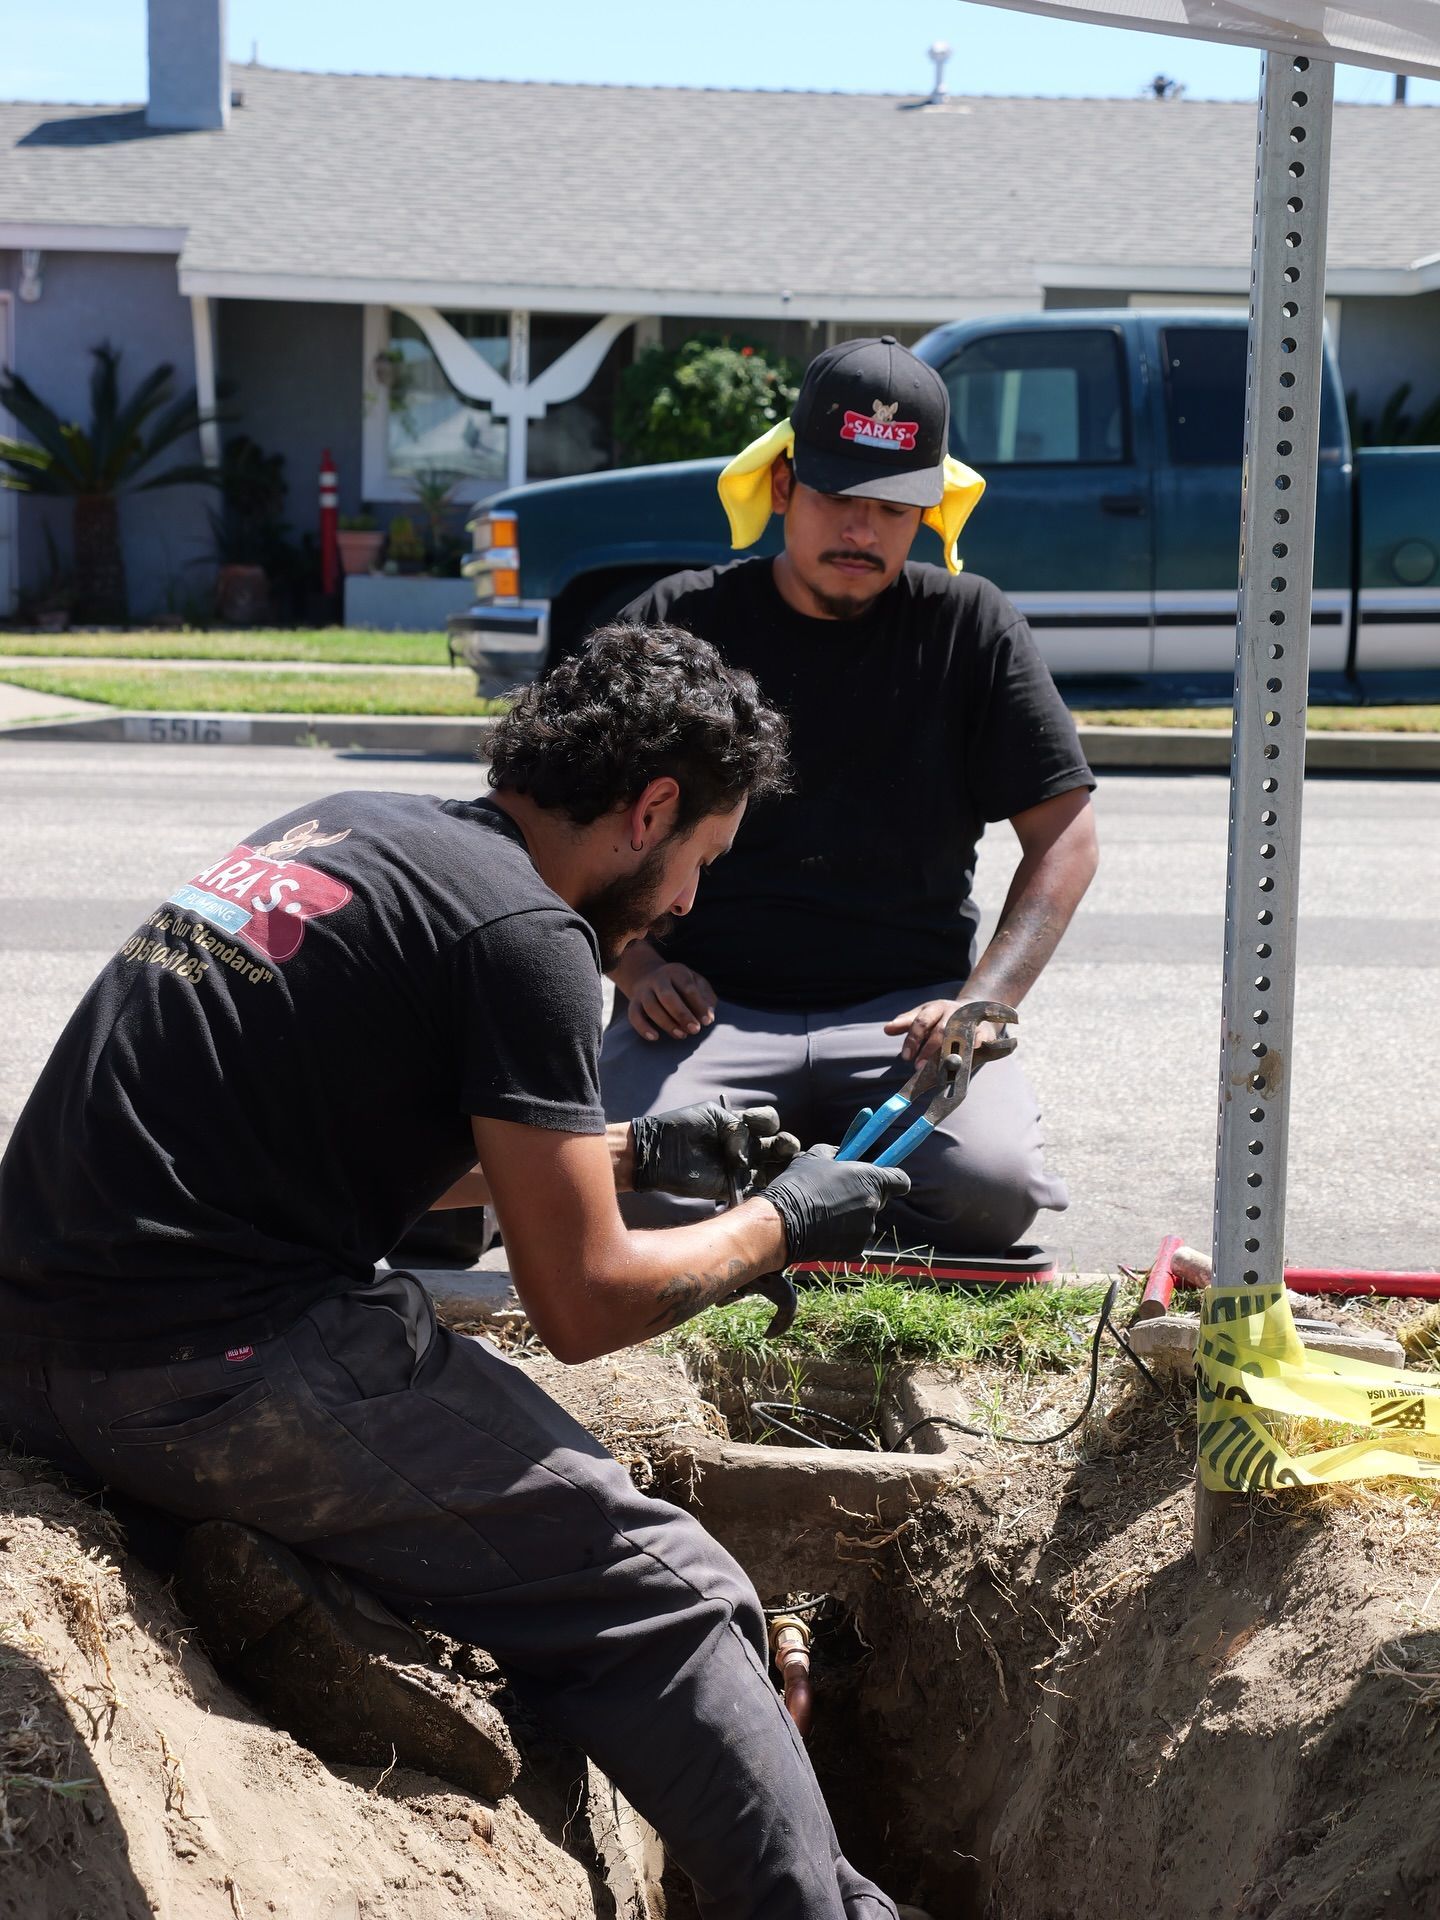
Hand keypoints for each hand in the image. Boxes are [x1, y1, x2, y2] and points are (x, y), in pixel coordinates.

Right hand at [626, 961, 716, 1042]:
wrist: (649, 975)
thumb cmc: (680, 985)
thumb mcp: (696, 983)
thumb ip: (706, 997)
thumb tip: (708, 1016)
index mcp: (676, 971)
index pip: (688, 987)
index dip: (699, 1005)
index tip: (707, 1021)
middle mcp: (657, 979)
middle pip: (667, 996)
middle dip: (682, 1015)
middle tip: (695, 1030)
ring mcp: (643, 991)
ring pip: (651, 1007)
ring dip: (667, 1024)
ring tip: (681, 1035)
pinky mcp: (634, 1003)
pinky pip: (634, 1016)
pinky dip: (643, 1028)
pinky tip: (655, 1037)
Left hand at [631, 1102, 800, 1202]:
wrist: (657, 1152)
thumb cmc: (682, 1127)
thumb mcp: (711, 1115)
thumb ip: (735, 1128)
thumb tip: (745, 1156)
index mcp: (740, 1125)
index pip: (767, 1121)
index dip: (767, 1121)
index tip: (753, 1122)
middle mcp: (744, 1147)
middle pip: (776, 1145)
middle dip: (786, 1144)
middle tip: (783, 1146)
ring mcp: (740, 1167)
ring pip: (772, 1168)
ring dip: (783, 1165)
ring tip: (785, 1162)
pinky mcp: (731, 1187)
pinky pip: (755, 1188)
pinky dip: (766, 1186)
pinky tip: (770, 1182)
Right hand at [760, 1147, 910, 1264]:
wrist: (782, 1224)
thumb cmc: (798, 1185)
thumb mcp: (814, 1157)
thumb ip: (836, 1152)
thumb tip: (841, 1152)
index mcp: (870, 1179)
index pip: (900, 1180)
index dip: (893, 1179)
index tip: (884, 1179)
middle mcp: (874, 1204)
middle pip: (879, 1200)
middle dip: (864, 1197)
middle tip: (840, 1195)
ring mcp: (866, 1228)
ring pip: (865, 1220)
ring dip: (852, 1217)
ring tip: (824, 1214)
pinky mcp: (856, 1248)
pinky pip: (854, 1238)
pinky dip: (843, 1235)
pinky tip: (822, 1229)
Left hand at [883, 999, 1005, 1066]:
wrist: (976, 1009)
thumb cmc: (943, 1017)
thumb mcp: (924, 1016)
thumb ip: (906, 1023)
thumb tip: (886, 1029)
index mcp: (935, 1007)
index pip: (920, 1023)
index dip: (912, 1040)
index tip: (905, 1057)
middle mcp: (953, 1012)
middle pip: (939, 1031)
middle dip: (928, 1050)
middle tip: (918, 1067)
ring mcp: (970, 1020)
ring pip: (958, 1036)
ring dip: (948, 1052)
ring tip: (939, 1068)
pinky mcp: (984, 1030)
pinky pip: (979, 1038)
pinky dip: (974, 1045)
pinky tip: (966, 1056)